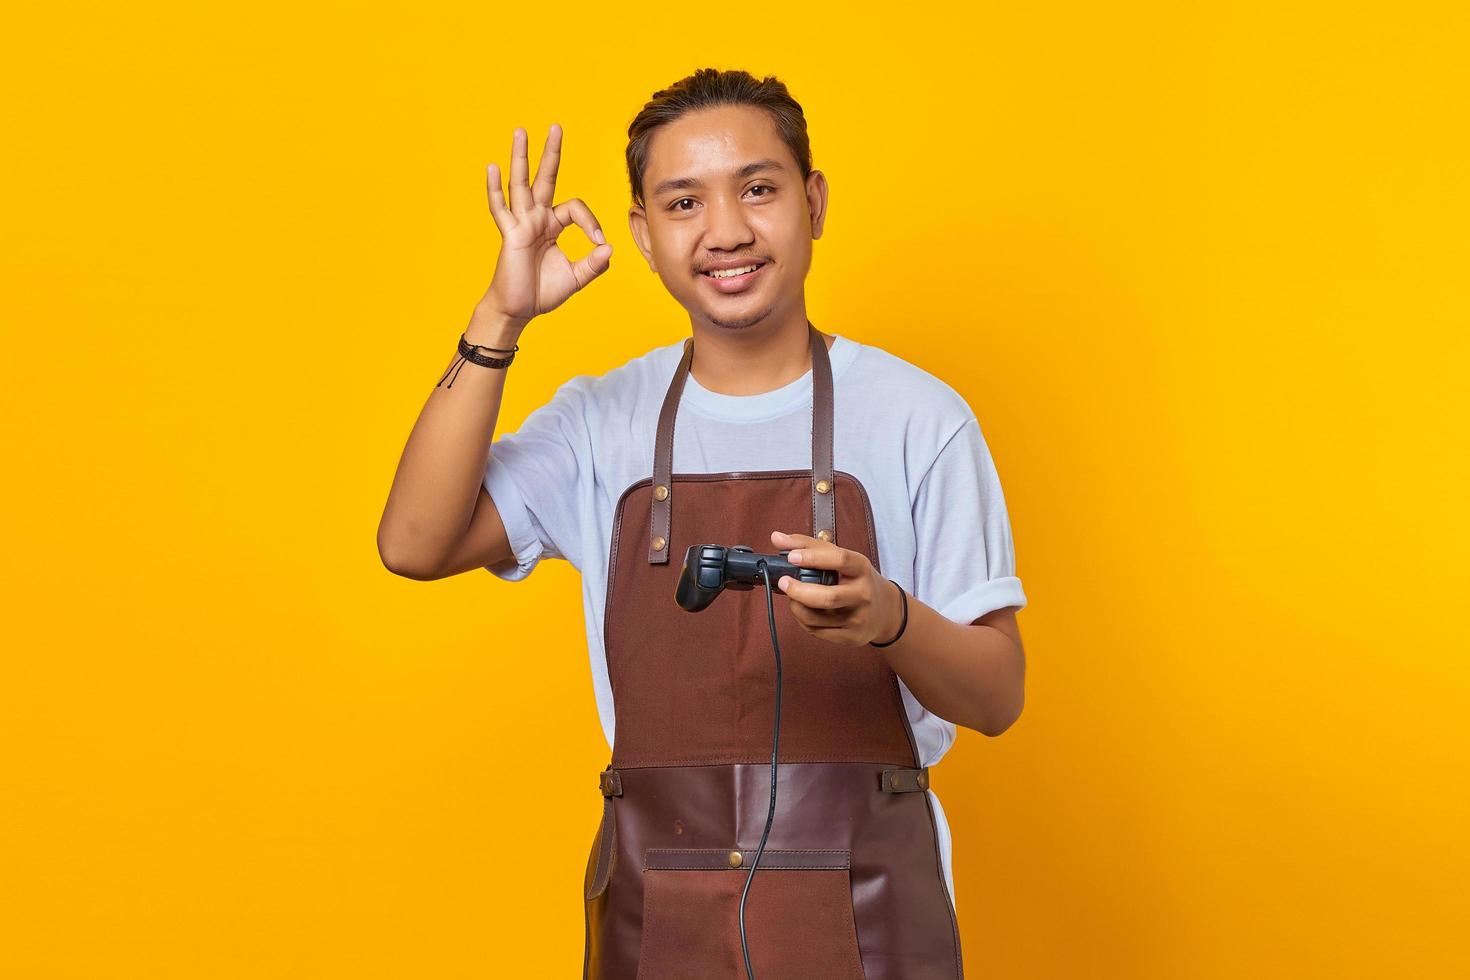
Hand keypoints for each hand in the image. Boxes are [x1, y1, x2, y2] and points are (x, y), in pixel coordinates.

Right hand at [477, 124, 612, 327]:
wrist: (519, 310)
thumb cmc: (543, 292)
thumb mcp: (576, 278)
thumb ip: (594, 264)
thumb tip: (609, 248)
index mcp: (553, 225)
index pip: (575, 208)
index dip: (590, 221)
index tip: (598, 243)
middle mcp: (536, 218)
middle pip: (545, 178)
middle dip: (551, 153)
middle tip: (556, 127)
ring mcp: (521, 224)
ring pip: (521, 184)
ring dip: (521, 157)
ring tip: (521, 131)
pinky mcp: (509, 235)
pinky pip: (500, 209)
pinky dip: (495, 189)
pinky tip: (492, 167)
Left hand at [769, 530, 902, 646]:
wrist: (885, 612)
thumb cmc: (857, 580)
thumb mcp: (842, 559)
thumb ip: (809, 546)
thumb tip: (777, 537)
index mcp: (861, 569)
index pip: (840, 560)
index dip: (813, 558)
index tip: (791, 556)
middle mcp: (863, 594)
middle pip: (828, 597)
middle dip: (799, 591)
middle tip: (784, 582)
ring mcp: (857, 618)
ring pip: (817, 618)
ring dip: (796, 606)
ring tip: (792, 596)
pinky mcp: (850, 637)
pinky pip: (817, 632)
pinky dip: (802, 620)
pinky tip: (802, 610)